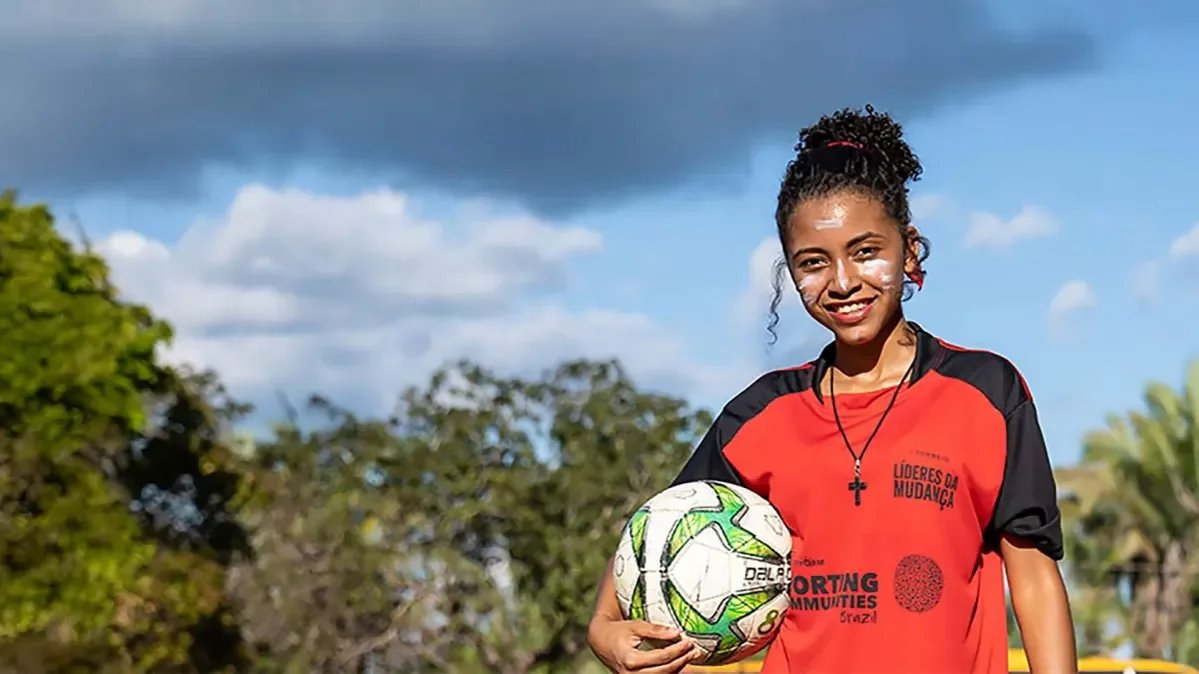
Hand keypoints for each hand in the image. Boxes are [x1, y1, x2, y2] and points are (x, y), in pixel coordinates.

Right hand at [588, 617, 703, 672]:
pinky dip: (671, 671)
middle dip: (682, 660)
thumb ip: (655, 630)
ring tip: (692, 655)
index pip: (660, 657)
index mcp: (630, 659)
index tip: (689, 640)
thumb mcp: (635, 626)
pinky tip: (681, 662)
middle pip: (664, 671)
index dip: (677, 650)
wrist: (601, 643)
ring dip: (679, 668)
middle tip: (696, 650)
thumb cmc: (618, 631)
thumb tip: (677, 631)